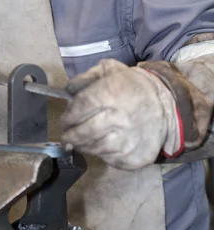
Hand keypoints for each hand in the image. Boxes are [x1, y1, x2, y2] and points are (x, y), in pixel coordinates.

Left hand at [61, 59, 181, 169]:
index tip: (65, 120)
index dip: (69, 116)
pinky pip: (109, 159)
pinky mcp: (134, 158)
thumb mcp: (110, 70)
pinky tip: (100, 146)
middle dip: (70, 135)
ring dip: (83, 145)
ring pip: (94, 148)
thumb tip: (67, 90)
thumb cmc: (132, 86)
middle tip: (66, 135)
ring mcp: (128, 141)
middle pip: (84, 132)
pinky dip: (101, 154)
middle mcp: (119, 119)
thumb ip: (86, 78)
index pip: (80, 108)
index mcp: (112, 94)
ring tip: (80, 141)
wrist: (166, 106)